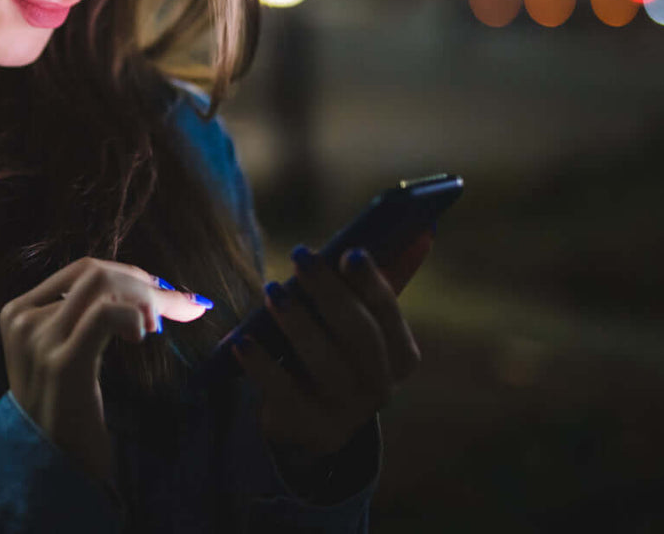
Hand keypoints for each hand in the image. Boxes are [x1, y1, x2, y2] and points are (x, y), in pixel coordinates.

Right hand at [0, 257, 213, 484]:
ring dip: (144, 299)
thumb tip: (146, 288)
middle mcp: (22, 320)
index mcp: (18, 313)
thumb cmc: (66, 414)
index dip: (127, 274)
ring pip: (102, 286)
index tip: (162, 292)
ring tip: (157, 328)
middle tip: (180, 306)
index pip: (80, 271)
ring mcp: (38, 340)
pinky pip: (105, 315)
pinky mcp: (62, 362)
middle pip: (93, 272)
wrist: (52, 468)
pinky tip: (143, 335)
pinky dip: (133, 315)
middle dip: (144, 283)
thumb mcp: (63, 356)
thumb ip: (84, 320)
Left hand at [231, 247, 420, 459]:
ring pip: (324, 364)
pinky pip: (284, 393)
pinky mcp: (308, 429)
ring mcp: (345, 413)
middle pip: (359, 336)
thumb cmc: (333, 351)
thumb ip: (380, 282)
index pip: (389, 314)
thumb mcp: (356, 322)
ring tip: (272, 290)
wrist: (306, 421)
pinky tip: (242, 340)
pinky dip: (263, 365)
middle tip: (300, 255)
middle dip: (330, 292)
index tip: (350, 252)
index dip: (372, 282)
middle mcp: (380, 387)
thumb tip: (421, 233)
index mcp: (399, 356)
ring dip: (298, 323)